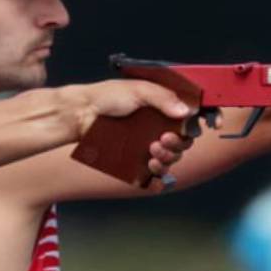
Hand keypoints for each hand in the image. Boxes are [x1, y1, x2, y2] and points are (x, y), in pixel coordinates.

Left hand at [75, 78, 194, 185]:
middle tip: (162, 140)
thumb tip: (185, 112)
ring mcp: (145, 148)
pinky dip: (158, 181)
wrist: (81, 114)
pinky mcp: (134, 163)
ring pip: (169, 161)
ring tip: (152, 152)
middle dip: (176, 146)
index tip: (183, 130)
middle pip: (180, 146)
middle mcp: (156, 130)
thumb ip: (163, 98)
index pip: (186, 125)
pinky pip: (152, 178)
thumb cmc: (107, 97)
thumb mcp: (138, 90)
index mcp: (161, 111)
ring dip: (167, 160)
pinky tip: (153, 172)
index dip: (189, 130)